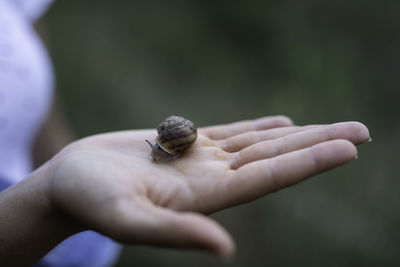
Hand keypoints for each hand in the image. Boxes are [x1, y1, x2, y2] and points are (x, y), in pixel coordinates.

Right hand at [48, 116, 368, 257]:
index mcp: (206, 196)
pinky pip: (232, 132)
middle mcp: (212, 178)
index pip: (270, 176)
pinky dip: (260, 127)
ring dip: (297, 133)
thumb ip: (175, 233)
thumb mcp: (127, 219)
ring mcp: (202, 160)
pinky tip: (282, 124)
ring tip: (333, 126)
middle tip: (362, 130)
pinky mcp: (186, 144)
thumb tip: (225, 250)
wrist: (72, 183)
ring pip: (260, 142)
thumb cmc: (91, 201)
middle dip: (319, 144)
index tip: (350, 146)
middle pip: (276, 157)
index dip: (309, 161)